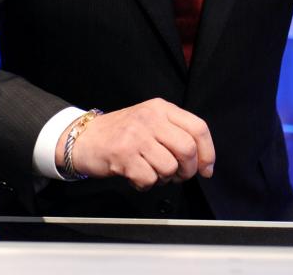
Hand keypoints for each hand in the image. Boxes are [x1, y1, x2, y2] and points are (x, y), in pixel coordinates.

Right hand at [55, 98, 214, 189]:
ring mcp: (137, 136)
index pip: (198, 127)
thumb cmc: (122, 133)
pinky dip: (146, 184)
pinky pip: (149, 179)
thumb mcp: (151, 121)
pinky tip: (137, 176)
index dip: (208, 152)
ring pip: (169, 167)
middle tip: (179, 175)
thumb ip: (175, 133)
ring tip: (153, 172)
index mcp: (162, 108)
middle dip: (188, 170)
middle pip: (188, 149)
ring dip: (165, 178)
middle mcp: (151, 118)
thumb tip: (203, 161)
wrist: (85, 138)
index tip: (207, 168)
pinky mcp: (123, 155)